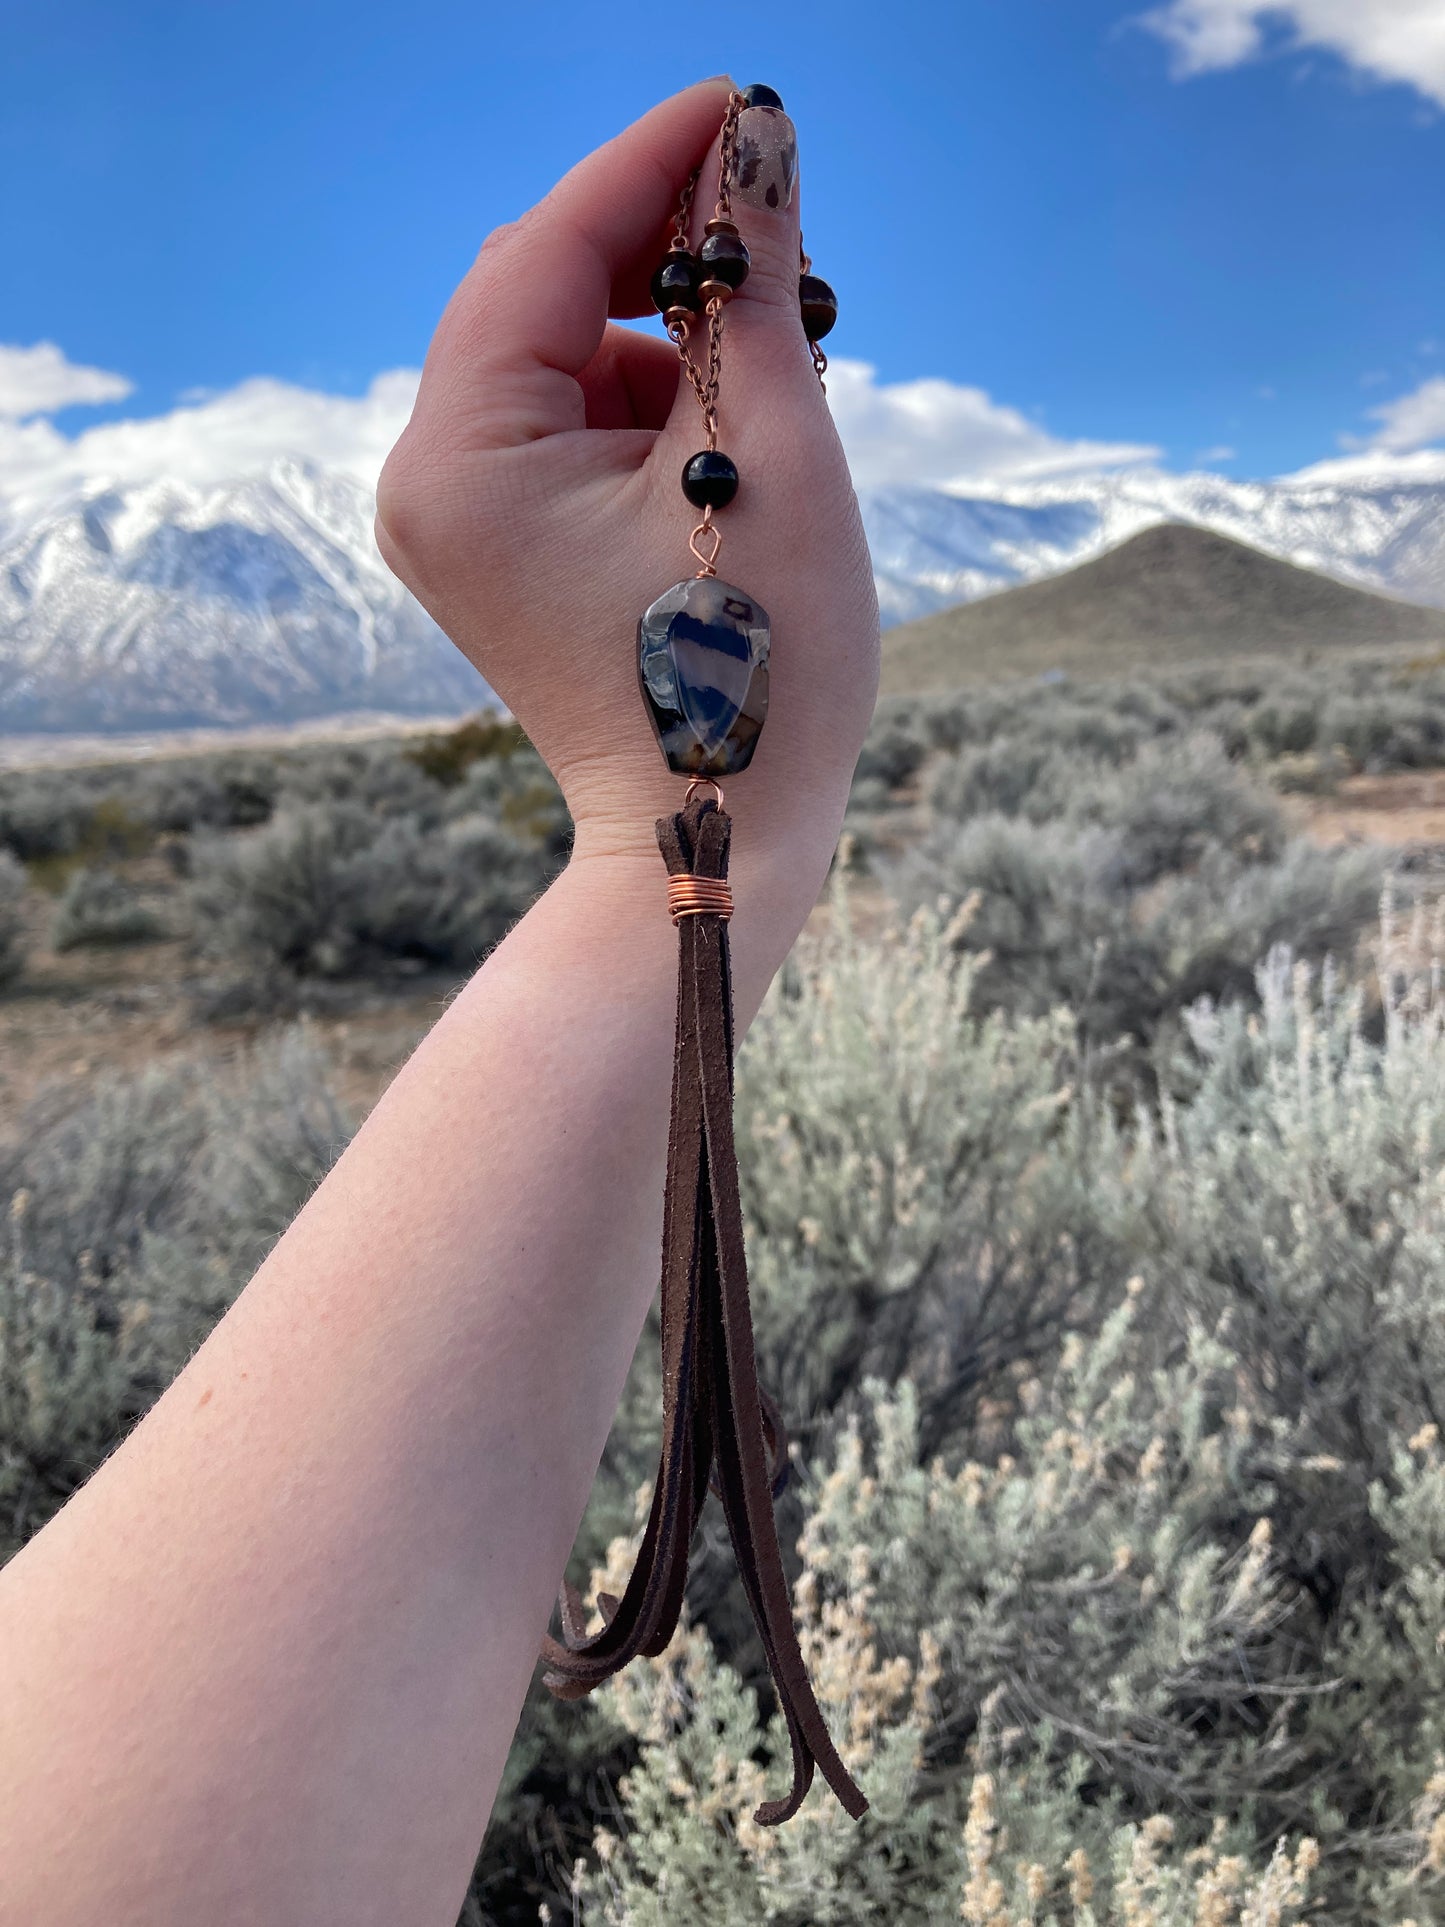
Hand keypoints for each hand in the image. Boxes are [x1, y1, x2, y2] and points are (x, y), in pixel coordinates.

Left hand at [375, 79, 878, 888]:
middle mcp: (428, 481)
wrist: (717, 840)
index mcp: (462, 459)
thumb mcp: (772, 453)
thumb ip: (754, 284)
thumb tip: (757, 142)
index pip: (548, 253)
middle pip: (538, 296)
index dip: (649, 165)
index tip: (742, 105)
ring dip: (664, 333)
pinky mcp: (496, 548)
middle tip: (769, 213)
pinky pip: (563, 426)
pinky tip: (724, 428)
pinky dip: (643, 401)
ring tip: (772, 363)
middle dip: (659, 247)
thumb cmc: (754, 666)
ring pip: (559, 358)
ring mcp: (454, 520)